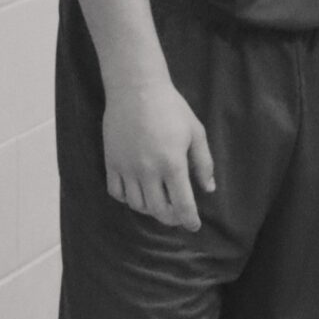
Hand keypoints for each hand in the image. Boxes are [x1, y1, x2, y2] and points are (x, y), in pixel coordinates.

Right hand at [102, 78, 214, 230]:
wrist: (136, 91)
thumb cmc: (172, 109)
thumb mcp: (195, 133)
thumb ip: (203, 163)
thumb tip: (208, 189)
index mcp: (172, 164)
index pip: (182, 204)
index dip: (189, 219)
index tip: (194, 226)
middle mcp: (147, 171)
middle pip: (158, 210)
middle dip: (171, 219)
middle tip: (179, 217)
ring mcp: (126, 169)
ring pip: (136, 205)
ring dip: (151, 210)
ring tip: (162, 204)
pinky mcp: (111, 163)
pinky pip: (117, 192)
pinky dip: (128, 200)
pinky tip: (139, 193)